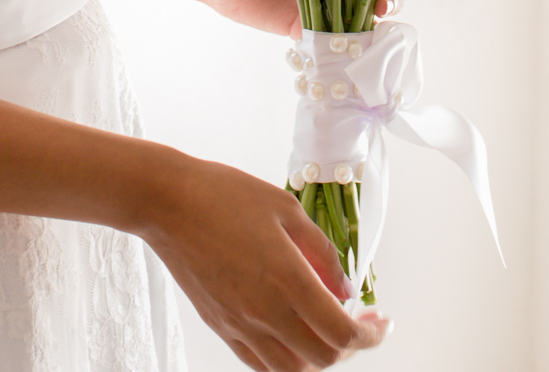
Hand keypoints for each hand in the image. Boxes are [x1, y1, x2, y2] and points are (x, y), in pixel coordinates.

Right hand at [142, 153, 390, 368]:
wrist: (167, 201)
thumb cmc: (225, 194)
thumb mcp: (285, 208)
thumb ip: (320, 250)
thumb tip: (344, 286)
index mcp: (287, 280)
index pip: (343, 332)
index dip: (371, 334)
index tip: (381, 321)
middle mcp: (265, 312)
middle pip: (324, 358)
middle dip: (350, 345)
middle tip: (358, 320)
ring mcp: (240, 325)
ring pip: (292, 370)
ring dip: (318, 356)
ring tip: (324, 327)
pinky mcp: (220, 326)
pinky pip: (261, 363)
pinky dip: (286, 359)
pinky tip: (291, 333)